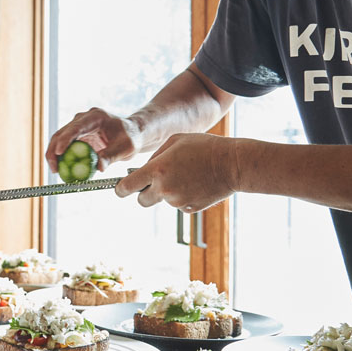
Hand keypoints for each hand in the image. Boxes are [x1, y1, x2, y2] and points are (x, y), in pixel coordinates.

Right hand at [46, 107, 144, 172]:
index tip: (59, 152)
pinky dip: (61, 157)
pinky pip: (64, 146)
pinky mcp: (77, 135)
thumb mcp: (125, 148)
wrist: (132, 133)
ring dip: (54, 155)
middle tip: (54, 169)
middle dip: (54, 151)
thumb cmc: (130, 138)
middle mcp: (84, 118)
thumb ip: (111, 156)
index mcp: (96, 117)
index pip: (76, 127)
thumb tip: (99, 168)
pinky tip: (61, 169)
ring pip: (59, 139)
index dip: (65, 139)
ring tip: (56, 171)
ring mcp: (78, 126)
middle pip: (62, 132)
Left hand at [114, 133, 239, 211]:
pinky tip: (196, 184)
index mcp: (157, 170)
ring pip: (163, 200)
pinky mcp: (190, 209)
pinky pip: (179, 205)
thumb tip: (144, 170)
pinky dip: (183, 197)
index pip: (127, 186)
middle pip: (142, 201)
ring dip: (168, 192)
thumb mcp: (175, 141)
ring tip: (186, 175)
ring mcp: (177, 201)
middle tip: (154, 182)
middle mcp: (164, 189)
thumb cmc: (204, 146)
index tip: (119, 189)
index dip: (120, 189)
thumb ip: (155, 156)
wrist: (232, 164)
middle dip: (144, 193)